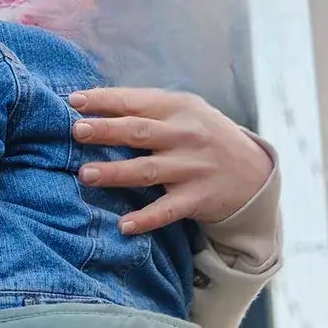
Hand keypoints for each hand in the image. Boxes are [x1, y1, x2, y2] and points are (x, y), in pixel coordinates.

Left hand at [68, 87, 272, 233]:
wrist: (254, 172)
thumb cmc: (205, 137)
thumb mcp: (185, 112)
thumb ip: (148, 108)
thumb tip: (95, 104)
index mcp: (179, 108)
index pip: (136, 102)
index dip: (104, 101)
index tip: (74, 101)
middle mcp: (185, 136)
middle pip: (139, 132)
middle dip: (106, 131)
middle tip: (76, 131)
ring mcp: (191, 168)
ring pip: (147, 171)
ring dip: (115, 173)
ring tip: (85, 174)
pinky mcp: (197, 199)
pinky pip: (167, 210)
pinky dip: (146, 219)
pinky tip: (124, 226)